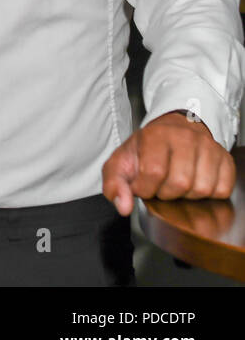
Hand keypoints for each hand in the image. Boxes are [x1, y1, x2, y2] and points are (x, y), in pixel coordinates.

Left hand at [102, 111, 235, 215]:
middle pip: (180, 183)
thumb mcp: (121, 163)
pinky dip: (208, 194)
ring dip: (186, 195)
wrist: (172, 132)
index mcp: (156, 135)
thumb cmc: (145, 150)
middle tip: (160, 185)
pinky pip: (222, 189)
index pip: (153, 171)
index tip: (142, 186)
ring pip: (202, 188)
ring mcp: (209, 147)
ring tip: (176, 183)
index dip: (145, 188)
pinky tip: (194, 183)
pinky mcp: (225, 159)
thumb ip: (114, 184)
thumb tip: (123, 207)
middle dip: (165, 193)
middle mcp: (186, 137)